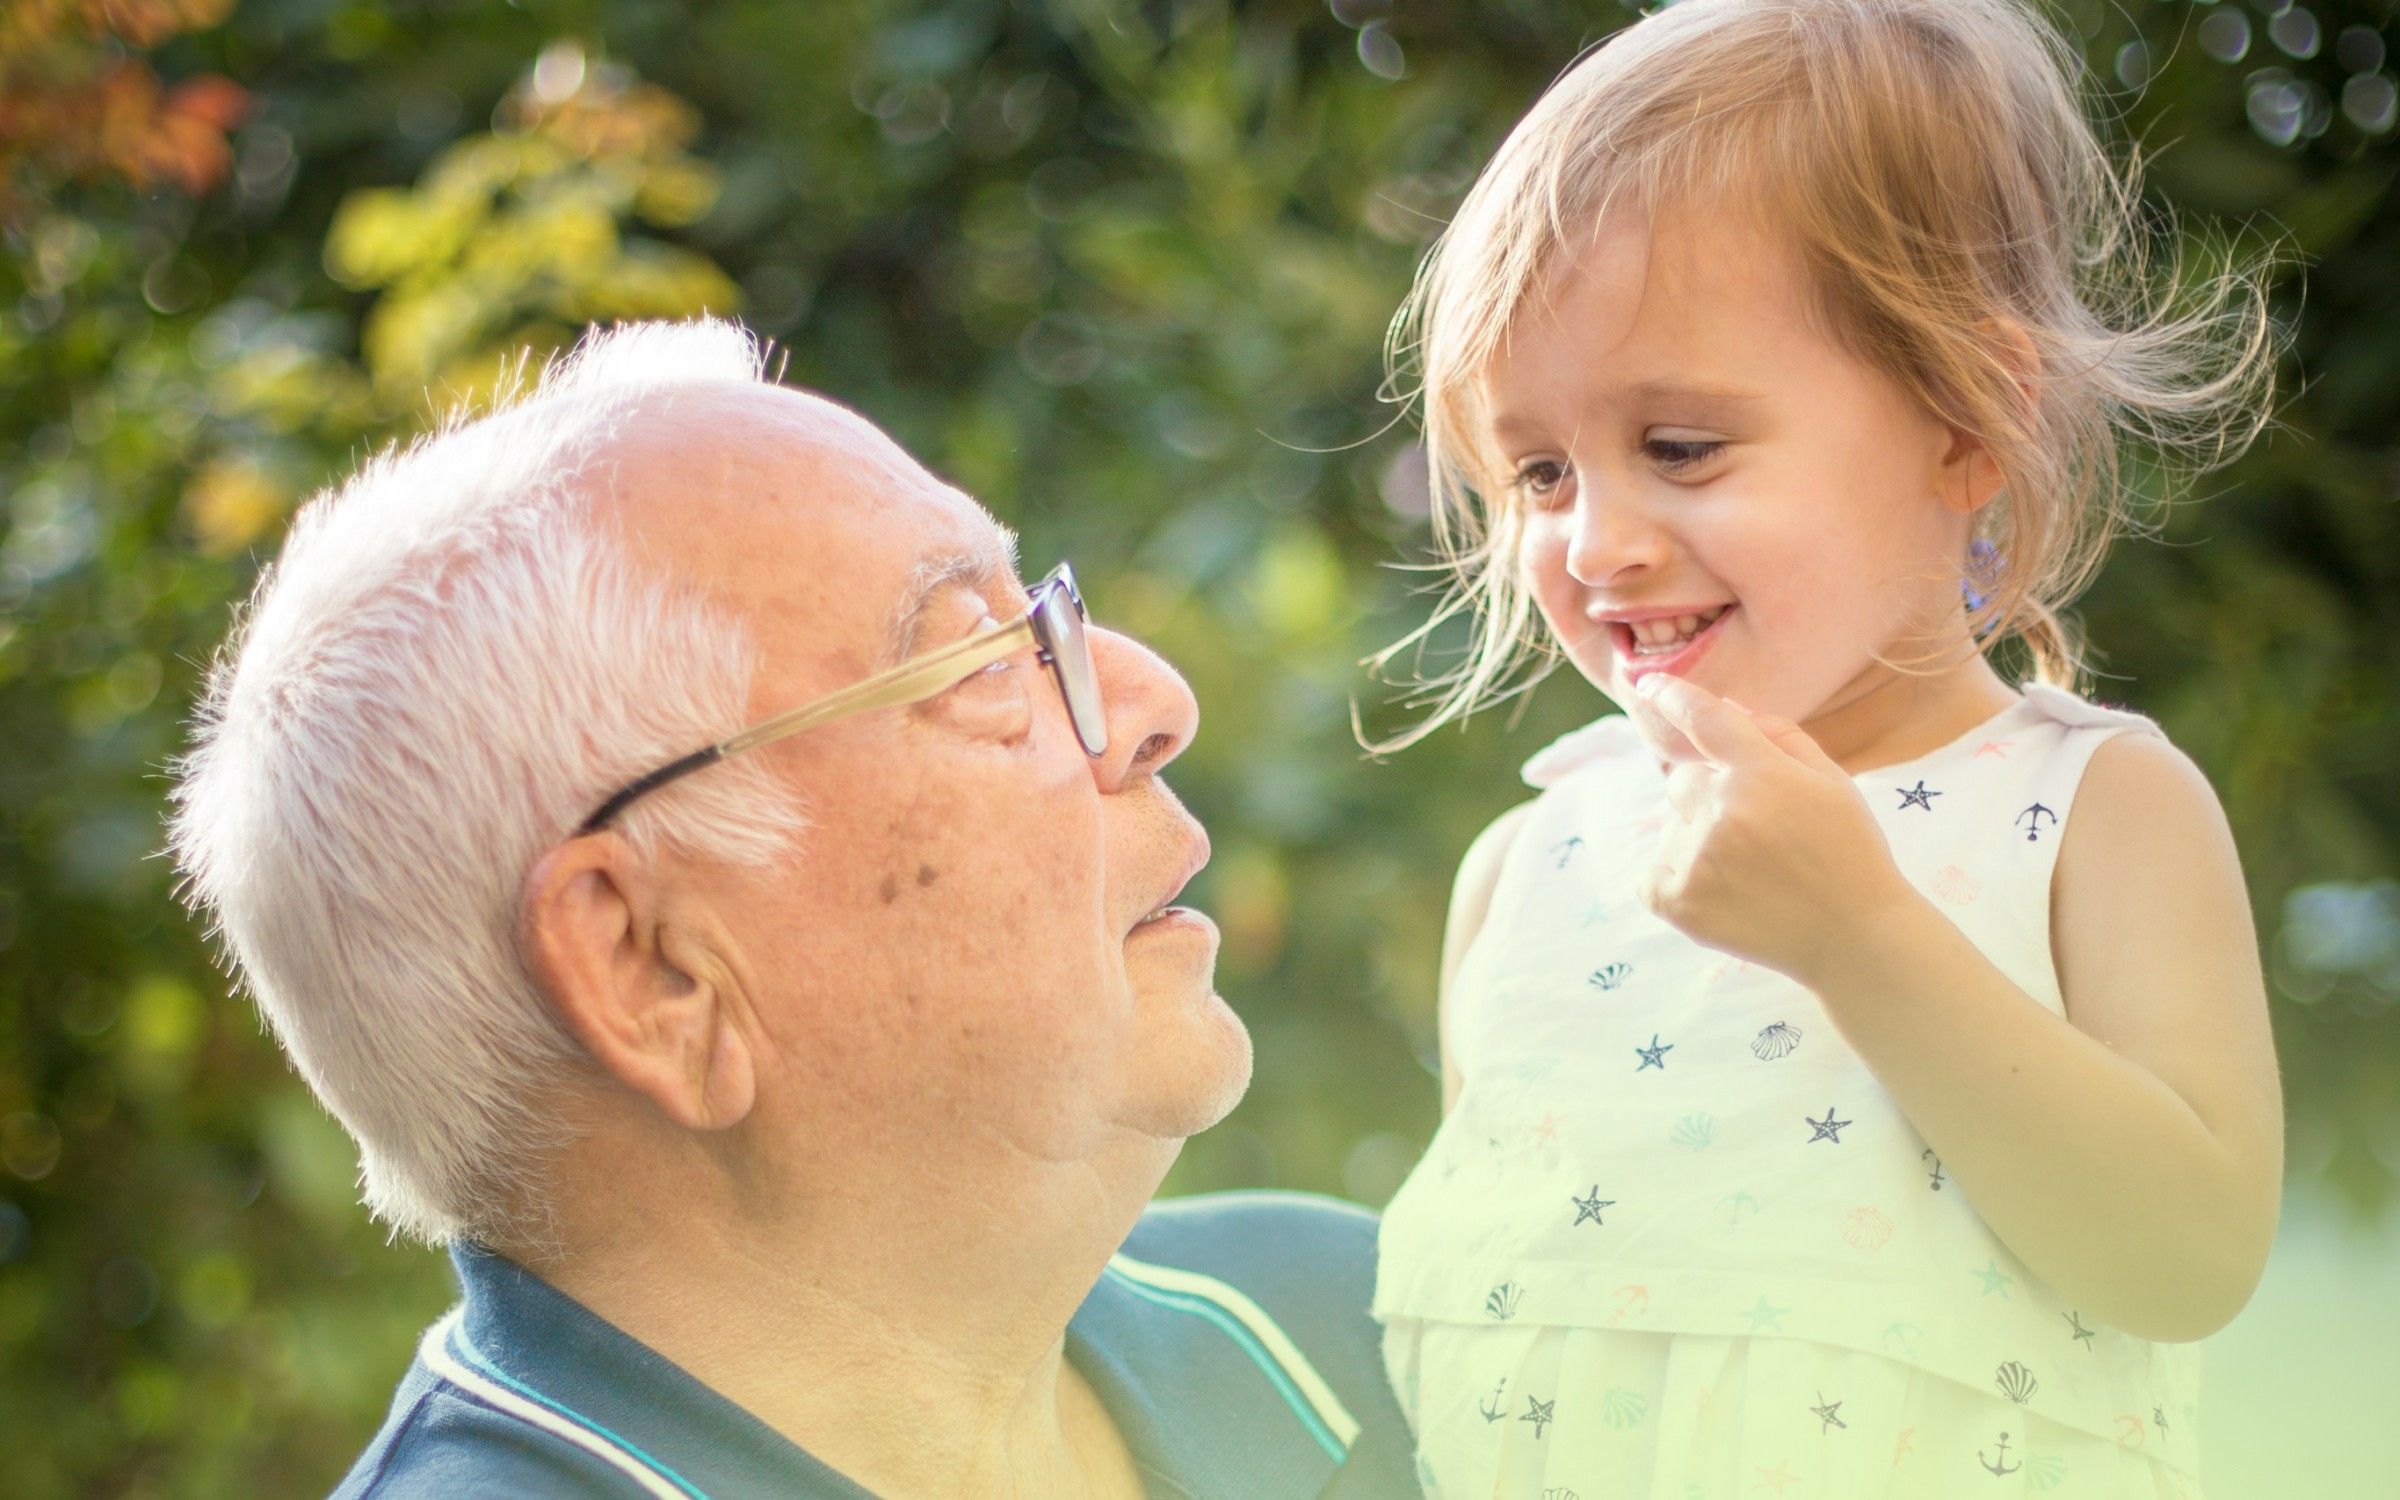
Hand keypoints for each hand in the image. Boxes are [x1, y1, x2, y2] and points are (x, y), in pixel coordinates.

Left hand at [1632, 674, 1918, 983]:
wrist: (1856, 938)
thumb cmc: (1848, 852)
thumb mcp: (1832, 781)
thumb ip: (1778, 735)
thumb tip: (1722, 707)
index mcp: (1762, 774)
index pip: (1704, 719)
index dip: (1673, 696)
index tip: (1648, 684)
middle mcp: (1722, 812)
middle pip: (1682, 780)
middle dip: (1709, 795)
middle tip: (1757, 829)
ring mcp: (1697, 860)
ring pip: (1671, 829)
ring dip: (1697, 840)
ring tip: (1750, 871)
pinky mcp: (1680, 904)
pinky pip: (1651, 876)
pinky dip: (1675, 881)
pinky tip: (1720, 892)